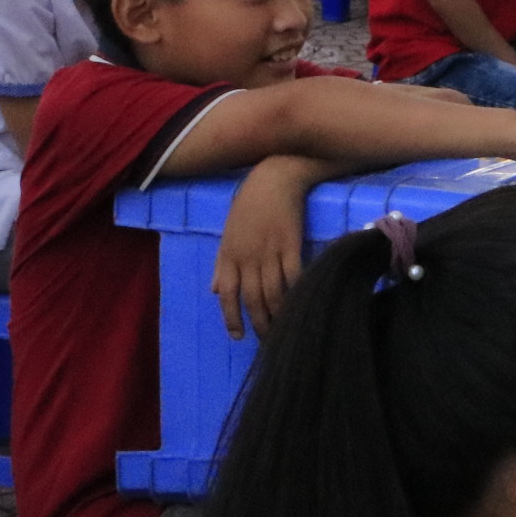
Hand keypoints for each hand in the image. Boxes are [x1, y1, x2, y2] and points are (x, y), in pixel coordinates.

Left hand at [213, 158, 315, 338]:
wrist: (275, 177)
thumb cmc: (249, 205)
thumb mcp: (228, 234)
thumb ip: (221, 264)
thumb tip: (215, 291)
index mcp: (230, 256)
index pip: (228, 295)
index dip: (232, 318)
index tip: (238, 336)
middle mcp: (248, 257)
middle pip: (253, 298)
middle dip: (260, 322)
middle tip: (267, 338)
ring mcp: (271, 251)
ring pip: (274, 291)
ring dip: (279, 312)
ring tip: (284, 326)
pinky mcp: (292, 243)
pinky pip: (294, 274)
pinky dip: (297, 290)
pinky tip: (301, 301)